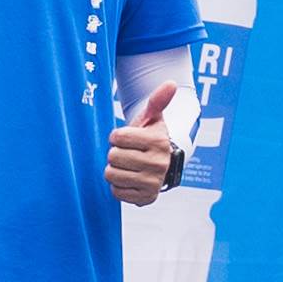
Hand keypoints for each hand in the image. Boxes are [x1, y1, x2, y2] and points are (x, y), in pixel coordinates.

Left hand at [107, 82, 180, 206]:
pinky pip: (116, 192)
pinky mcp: (146, 198)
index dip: (116, 136)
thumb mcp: (153, 119)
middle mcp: (158, 163)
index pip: (117, 137)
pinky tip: (129, 179)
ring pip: (111, 175)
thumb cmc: (149, 139)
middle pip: (113, 156)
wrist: (161, 166)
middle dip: (116, 153)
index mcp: (158, 141)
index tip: (126, 138)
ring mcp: (152, 183)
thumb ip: (158, 101)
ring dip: (115, 170)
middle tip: (127, 153)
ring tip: (127, 166)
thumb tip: (171, 83)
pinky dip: (119, 186)